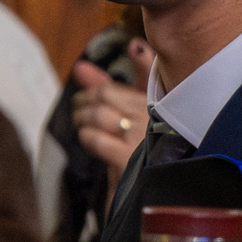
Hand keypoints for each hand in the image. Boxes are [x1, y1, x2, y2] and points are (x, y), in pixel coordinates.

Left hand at [71, 37, 152, 193]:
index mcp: (162, 105)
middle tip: (79, 104)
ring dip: (83, 117)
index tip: (131, 48)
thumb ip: (105, 87)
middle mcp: (158, 119)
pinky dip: (87, 137)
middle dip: (87, 97)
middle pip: (108, 94)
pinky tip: (90, 139)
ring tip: (81, 122)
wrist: (151, 192)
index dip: (141, 59)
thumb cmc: (135, 150)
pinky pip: (98, 139)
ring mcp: (145, 139)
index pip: (151, 74)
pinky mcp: (131, 161)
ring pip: (99, 114)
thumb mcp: (126, 115)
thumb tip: (80, 67)